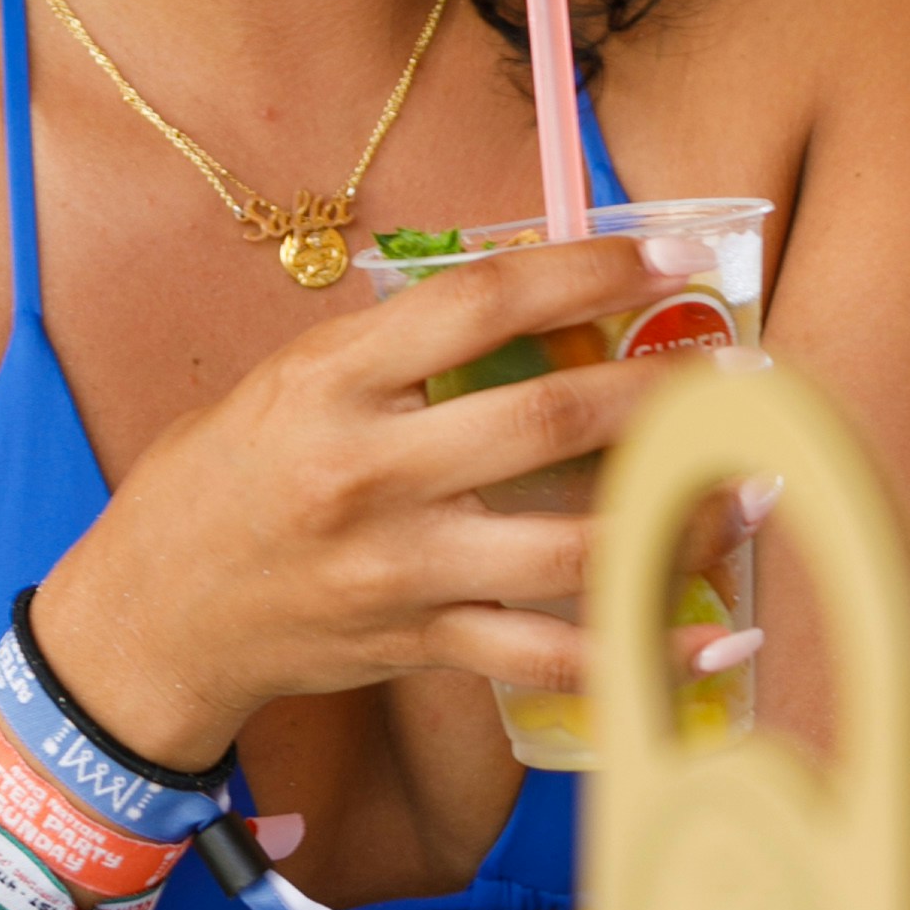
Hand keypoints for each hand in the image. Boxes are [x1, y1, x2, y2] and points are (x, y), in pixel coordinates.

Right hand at [29, 233, 761, 767]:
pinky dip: (642, 651)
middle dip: (659, 395)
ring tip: (754, 491)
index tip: (669, 255)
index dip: (585, 272)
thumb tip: (537, 301)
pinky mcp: (421, 644)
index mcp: (332, 381)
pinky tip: (713, 638)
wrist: (155, 615)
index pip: (477, 305)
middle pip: (542, 424)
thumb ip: (399, 350)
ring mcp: (399, 569)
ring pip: (567, 547)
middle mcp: (368, 472)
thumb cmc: (225, 478)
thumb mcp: (290, 383)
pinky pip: (551, 653)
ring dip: (677, 520)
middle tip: (742, 373)